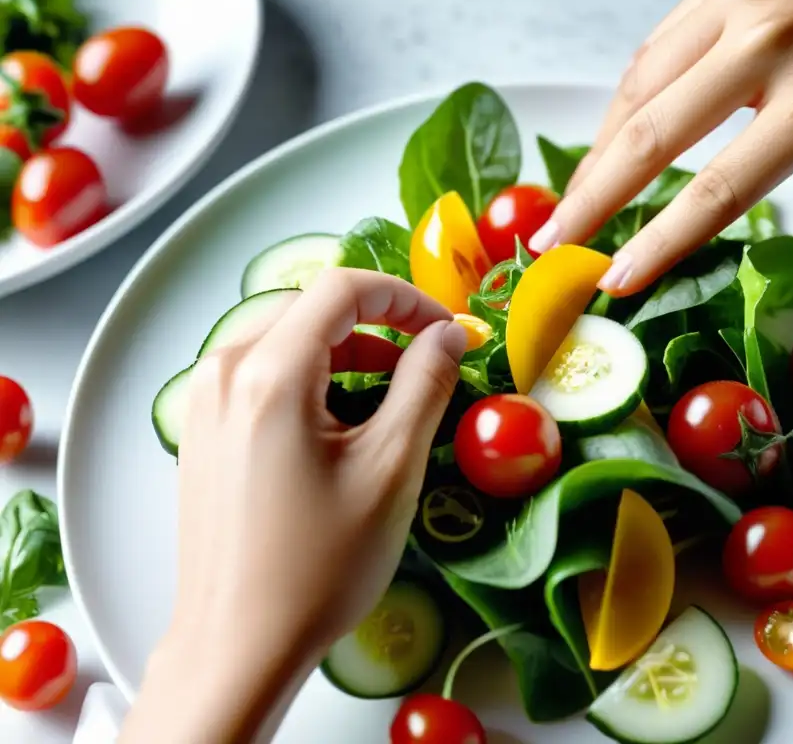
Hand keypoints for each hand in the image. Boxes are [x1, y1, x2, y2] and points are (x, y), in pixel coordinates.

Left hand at [119, 270, 466, 743]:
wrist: (238, 644)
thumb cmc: (319, 565)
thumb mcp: (391, 469)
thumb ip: (425, 385)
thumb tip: (449, 335)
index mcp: (268, 374)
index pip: (341, 289)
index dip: (405, 297)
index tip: (446, 329)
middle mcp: (223, 372)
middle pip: (310, 309)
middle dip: (376, 325)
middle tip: (424, 362)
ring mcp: (204, 401)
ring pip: (285, 340)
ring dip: (344, 353)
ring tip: (391, 398)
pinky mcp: (202, 430)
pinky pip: (261, 374)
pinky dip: (311, 379)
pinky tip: (341, 425)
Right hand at [529, 0, 792, 294]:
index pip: (714, 191)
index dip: (655, 243)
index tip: (614, 278)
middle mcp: (772, 40)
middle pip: (649, 136)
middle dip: (590, 199)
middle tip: (552, 241)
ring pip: (641, 81)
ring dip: (598, 144)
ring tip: (576, 193)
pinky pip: (664, 36)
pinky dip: (632, 88)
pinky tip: (621, 122)